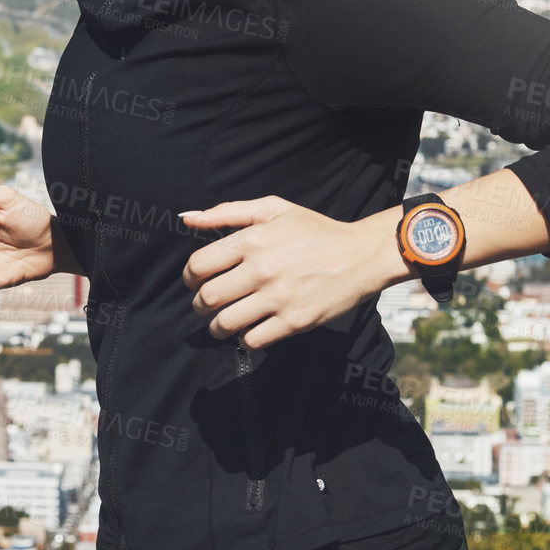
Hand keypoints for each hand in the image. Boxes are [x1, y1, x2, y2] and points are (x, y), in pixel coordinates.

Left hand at [179, 195, 389, 348]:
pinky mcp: (294, 322)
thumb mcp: (274, 209)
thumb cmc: (316, 231)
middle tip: (206, 304)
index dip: (189, 277)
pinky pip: (252, 340)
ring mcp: (278, 297)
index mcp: (253, 239)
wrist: (362, 256)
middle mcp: (262, 269)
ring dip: (216, 326)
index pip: (199, 265)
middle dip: (199, 304)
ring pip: (224, 323)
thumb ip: (227, 212)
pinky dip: (245, 338)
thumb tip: (187, 218)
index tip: (195, 281)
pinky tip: (250, 328)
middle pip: (207, 297)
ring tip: (222, 321)